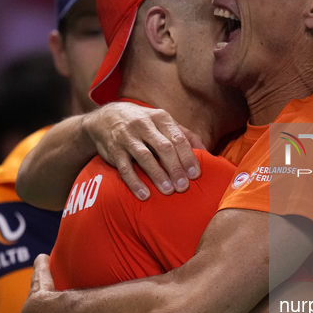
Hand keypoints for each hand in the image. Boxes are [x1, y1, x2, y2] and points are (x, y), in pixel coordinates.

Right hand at [83, 102, 205, 200]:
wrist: (106, 118)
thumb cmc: (143, 123)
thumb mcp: (163, 122)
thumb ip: (184, 135)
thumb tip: (206, 152)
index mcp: (160, 118)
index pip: (177, 138)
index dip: (187, 157)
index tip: (195, 174)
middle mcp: (143, 125)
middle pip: (163, 147)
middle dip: (175, 168)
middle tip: (183, 187)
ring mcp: (127, 137)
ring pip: (144, 157)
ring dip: (157, 175)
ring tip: (168, 191)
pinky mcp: (114, 150)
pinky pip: (124, 168)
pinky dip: (134, 182)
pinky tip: (144, 194)